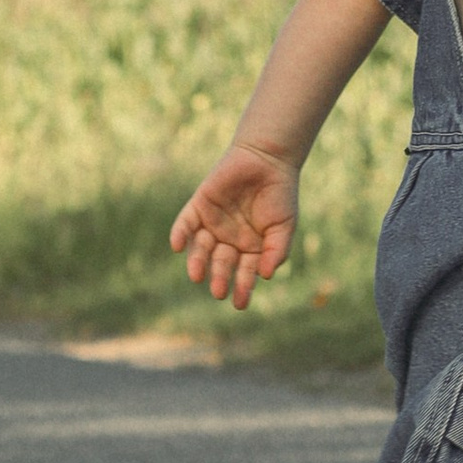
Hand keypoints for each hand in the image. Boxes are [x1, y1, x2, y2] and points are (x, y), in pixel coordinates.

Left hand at [172, 144, 300, 308]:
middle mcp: (229, 240)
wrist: (268, 158)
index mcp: (250, 248)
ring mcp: (212, 223)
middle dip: (220, 277)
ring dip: (198, 261)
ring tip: (197, 275)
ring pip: (201, 248)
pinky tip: (178, 246)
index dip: (242, 288)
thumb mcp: (284, 226)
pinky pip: (185, 223)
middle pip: (221, 263)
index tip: (239, 303)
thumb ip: (277, 251)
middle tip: (218, 291)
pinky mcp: (199, 206)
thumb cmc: (280, 194)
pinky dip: (180, 234)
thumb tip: (265, 276)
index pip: (244, 273)